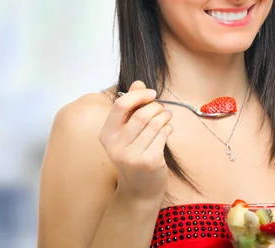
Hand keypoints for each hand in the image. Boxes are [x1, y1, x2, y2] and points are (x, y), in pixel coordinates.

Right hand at [99, 80, 172, 201]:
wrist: (139, 191)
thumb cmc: (134, 156)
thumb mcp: (127, 133)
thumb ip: (132, 107)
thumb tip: (138, 83)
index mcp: (106, 135)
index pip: (121, 106)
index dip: (139, 95)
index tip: (151, 93)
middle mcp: (116, 146)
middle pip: (142, 114)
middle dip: (157, 107)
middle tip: (162, 109)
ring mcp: (132, 156)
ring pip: (155, 123)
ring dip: (165, 116)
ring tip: (167, 117)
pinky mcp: (149, 161)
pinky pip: (163, 135)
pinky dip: (168, 128)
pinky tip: (167, 130)